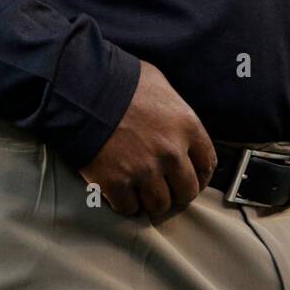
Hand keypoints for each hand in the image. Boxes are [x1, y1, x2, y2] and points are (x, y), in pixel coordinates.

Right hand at [77, 60, 216, 222]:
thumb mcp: (158, 83)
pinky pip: (129, 209)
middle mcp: (171, 153)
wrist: (82, 89)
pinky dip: (125, 203)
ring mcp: (144, 171)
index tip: (192, 178)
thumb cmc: (120, 80)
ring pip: (159, 205)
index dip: (200, 174)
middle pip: (187, 191)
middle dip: (177, 192)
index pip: (207, 164)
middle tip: (165, 188)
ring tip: (141, 192)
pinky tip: (120, 192)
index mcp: (186, 126)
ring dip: (151, 201)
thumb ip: (173, 107)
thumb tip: (172, 119)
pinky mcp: (117, 184)